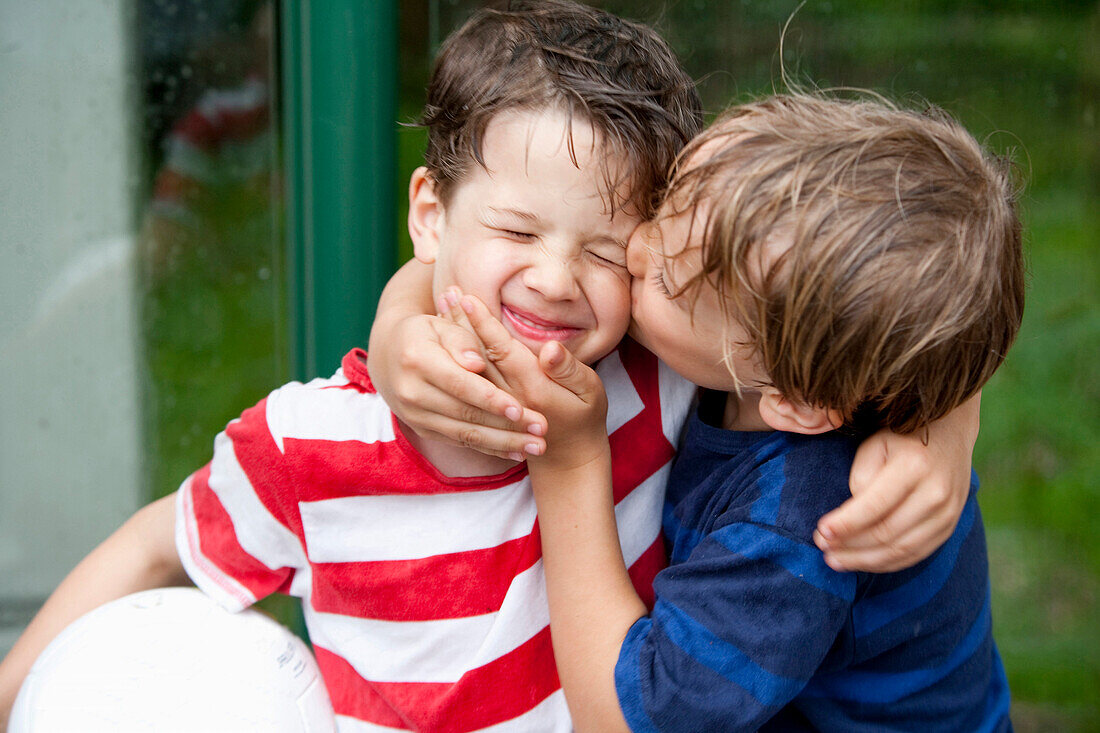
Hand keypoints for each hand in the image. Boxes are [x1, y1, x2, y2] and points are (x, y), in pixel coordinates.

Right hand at [367, 265, 547, 460]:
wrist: (389, 355)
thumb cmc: (426, 333)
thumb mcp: (440, 324)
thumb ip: (462, 339)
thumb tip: (477, 363)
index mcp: (417, 359)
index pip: (460, 384)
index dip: (490, 399)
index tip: (520, 410)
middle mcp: (412, 392)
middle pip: (466, 414)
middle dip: (507, 427)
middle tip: (541, 432)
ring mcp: (415, 415)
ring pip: (465, 434)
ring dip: (503, 444)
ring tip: (536, 447)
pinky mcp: (423, 429)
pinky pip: (460, 442)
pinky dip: (490, 449)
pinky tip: (516, 452)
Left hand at [444, 290, 609, 471]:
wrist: (569, 457)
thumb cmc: (585, 416)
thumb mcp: (590, 392)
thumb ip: (569, 370)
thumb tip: (551, 347)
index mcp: (532, 386)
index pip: (502, 349)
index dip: (484, 323)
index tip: (468, 297)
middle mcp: (507, 394)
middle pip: (478, 354)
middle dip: (462, 321)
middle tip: (448, 291)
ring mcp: (496, 402)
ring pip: (469, 365)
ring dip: (454, 334)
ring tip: (442, 304)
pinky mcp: (490, 407)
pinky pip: (468, 378)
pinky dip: (456, 355)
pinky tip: (447, 335)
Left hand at [814, 394, 980, 571]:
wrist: (950, 434)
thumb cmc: (902, 439)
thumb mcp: (875, 444)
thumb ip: (861, 478)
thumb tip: (852, 518)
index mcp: (915, 465)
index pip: (875, 505)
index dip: (846, 523)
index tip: (821, 532)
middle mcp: (936, 493)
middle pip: (887, 532)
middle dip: (850, 545)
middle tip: (822, 547)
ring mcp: (948, 513)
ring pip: (901, 550)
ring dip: (865, 560)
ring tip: (835, 560)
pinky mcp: (950, 527)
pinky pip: (916, 554)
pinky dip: (886, 563)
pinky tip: (862, 561)